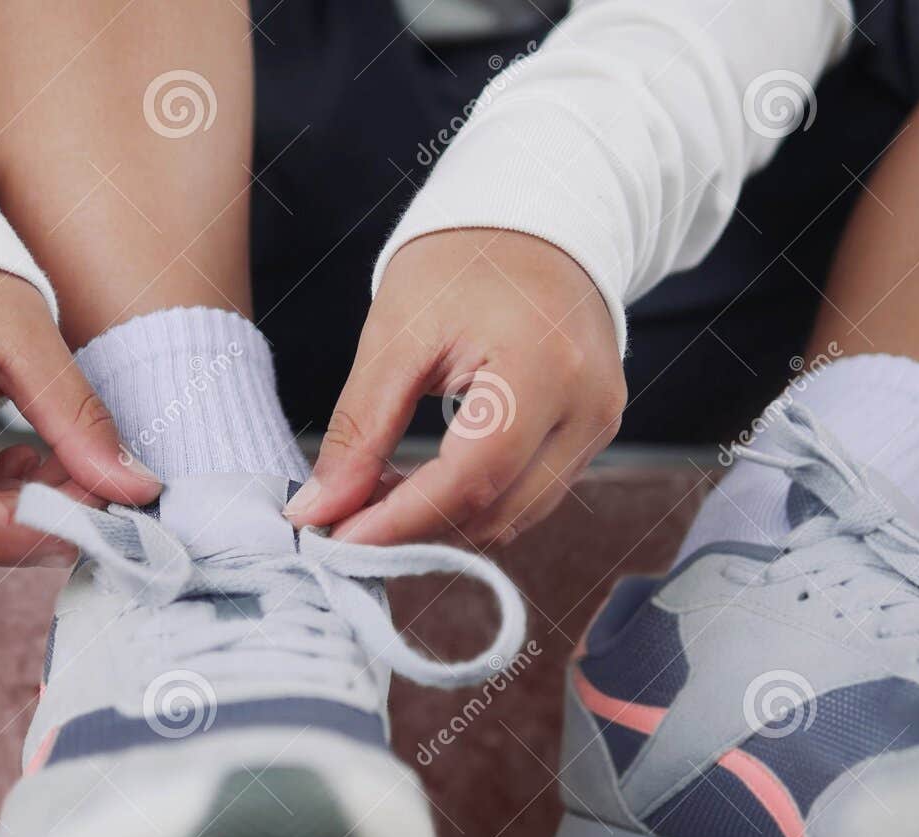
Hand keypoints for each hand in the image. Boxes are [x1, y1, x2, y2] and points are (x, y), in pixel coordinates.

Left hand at [284, 229, 624, 545]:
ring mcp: (600, 423)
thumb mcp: (396, 334)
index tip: (336, 539)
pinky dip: (476, 503)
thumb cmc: (463, 259)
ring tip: (378, 501)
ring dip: (445, 524)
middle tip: (345, 521)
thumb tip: (318, 509)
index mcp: (542, 368)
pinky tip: (424, 487)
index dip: (400, 520)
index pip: (471, 477)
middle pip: (498, 510)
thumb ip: (359, 429)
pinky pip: (532, 494)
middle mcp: (587, 407)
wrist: (537, 216)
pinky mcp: (596, 431)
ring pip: (518, 516)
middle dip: (417, 530)